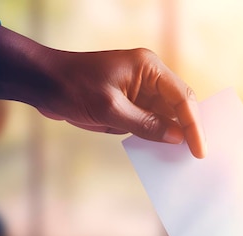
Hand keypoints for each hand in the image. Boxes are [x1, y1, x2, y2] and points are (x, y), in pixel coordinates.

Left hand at [0, 26, 205, 157]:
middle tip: (197, 156)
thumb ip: (145, 124)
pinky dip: (158, 135)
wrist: (43, 83)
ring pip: (168, 115)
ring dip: (175, 135)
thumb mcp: (110, 109)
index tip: (199, 150)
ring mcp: (141, 90)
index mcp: (148, 68)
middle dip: (190, 129)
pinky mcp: (131, 103)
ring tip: (185, 159)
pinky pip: (152, 120)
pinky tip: (164, 152)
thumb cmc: (72, 87)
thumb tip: (176, 137)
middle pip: (181, 105)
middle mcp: (150, 77)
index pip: (182, 97)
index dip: (194, 125)